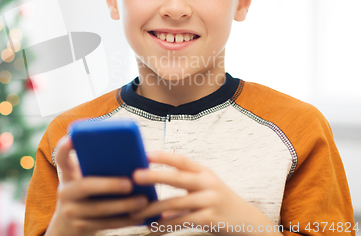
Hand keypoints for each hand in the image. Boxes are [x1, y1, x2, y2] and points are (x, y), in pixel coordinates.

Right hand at [45, 136, 148, 235]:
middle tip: (129, 183)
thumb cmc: (87, 194)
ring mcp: (71, 211)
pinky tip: (139, 216)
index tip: (72, 138)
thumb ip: (98, 168)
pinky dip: (124, 220)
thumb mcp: (84, 179)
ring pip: (98, 209)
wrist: (68, 226)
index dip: (64, 148)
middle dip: (109, 185)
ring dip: (123, 205)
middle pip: (85, 186)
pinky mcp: (80, 227)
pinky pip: (105, 224)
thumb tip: (134, 159)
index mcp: (67, 174)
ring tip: (143, 201)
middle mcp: (65, 192)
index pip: (61, 158)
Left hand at [130, 152, 281, 235]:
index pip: (182, 160)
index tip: (145, 154)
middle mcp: (208, 183)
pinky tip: (153, 227)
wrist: (248, 221)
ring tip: (136, 213)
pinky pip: (183, 221)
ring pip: (176, 203)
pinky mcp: (210, 219)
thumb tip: (152, 184)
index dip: (164, 156)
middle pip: (177, 177)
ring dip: (153, 208)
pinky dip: (165, 225)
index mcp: (204, 172)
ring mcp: (210, 201)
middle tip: (135, 176)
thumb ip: (185, 183)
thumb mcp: (206, 186)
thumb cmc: (218, 201)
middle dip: (154, 176)